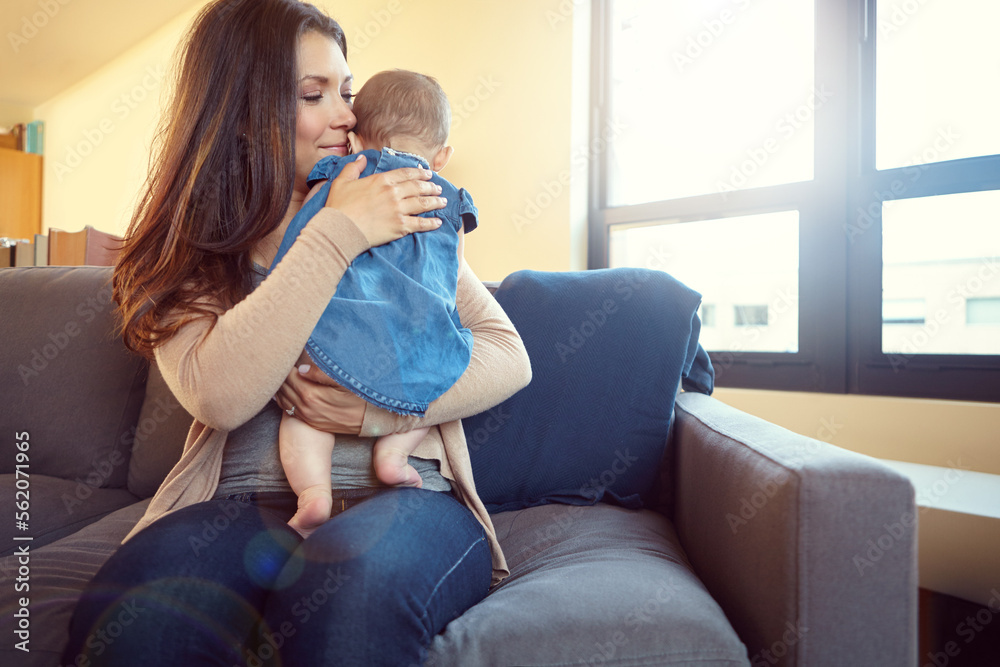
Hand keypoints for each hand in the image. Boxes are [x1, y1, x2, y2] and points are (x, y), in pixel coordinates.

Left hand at [275, 362, 365, 434]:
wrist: (372, 420)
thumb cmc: (361, 395)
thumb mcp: (345, 380)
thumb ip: (321, 373)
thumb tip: (301, 368)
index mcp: (311, 394)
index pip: (288, 376)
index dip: (285, 364)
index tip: (285, 354)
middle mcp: (306, 408)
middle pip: (284, 388)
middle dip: (280, 374)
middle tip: (281, 361)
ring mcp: (308, 417)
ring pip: (284, 400)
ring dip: (280, 387)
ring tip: (280, 374)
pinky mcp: (312, 423)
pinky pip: (290, 411)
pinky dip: (284, 400)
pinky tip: (283, 392)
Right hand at [323, 154, 446, 247]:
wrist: (339, 229)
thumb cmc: (339, 206)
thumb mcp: (342, 181)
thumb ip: (353, 167)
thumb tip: (362, 158)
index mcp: (382, 180)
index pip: (407, 174)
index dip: (420, 173)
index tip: (428, 174)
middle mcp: (393, 193)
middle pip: (418, 187)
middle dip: (431, 187)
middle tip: (439, 188)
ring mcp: (398, 210)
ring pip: (423, 203)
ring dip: (435, 202)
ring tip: (443, 202)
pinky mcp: (400, 226)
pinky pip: (421, 224)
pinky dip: (431, 223)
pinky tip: (438, 222)